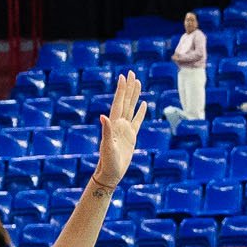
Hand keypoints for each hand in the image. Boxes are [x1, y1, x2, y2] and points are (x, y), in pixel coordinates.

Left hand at [93, 73, 144, 188]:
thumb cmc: (107, 162)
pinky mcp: (131, 136)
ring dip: (134, 96)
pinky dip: (140, 112)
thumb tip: (103, 116)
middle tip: (131, 73)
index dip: (121, 90)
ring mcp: (125, 129)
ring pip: (131, 108)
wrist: (110, 174)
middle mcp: (119, 124)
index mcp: (114, 124)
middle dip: (128, 87)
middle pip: (125, 101)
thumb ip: (106, 131)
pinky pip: (137, 121)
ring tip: (138, 83)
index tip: (123, 76)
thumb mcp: (107, 147)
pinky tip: (143, 104)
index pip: (119, 103)